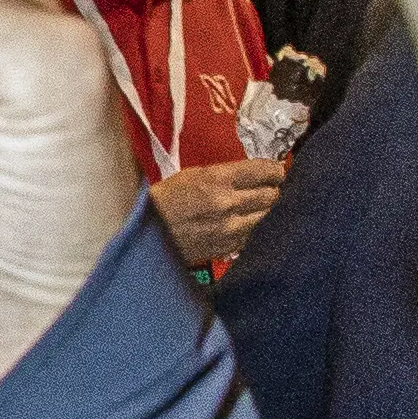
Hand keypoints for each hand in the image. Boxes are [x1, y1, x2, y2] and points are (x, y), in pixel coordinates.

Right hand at [152, 155, 288, 269]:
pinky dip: (253, 227)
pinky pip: (254, 234)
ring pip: (267, 216)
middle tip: (267, 188)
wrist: (142, 234)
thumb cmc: (163, 201)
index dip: (275, 170)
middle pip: (271, 195)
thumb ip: (224, 175)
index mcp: (217, 179)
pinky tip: (243, 223)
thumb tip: (253, 175)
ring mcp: (229, 229)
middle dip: (272, 190)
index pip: (264, 171)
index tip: (275, 171)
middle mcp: (227, 204)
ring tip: (256, 206)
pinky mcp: (227, 248)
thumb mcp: (191, 176)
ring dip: (265, 210)